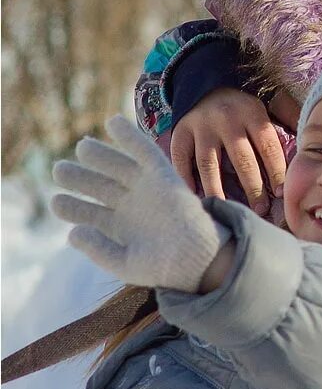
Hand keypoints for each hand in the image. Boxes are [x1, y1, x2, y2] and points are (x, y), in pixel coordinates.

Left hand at [52, 116, 230, 292]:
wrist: (197, 256)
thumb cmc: (163, 266)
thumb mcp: (125, 264)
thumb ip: (98, 250)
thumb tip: (73, 233)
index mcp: (117, 226)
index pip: (87, 213)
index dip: (70, 206)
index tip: (57, 202)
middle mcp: (128, 204)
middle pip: (97, 184)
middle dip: (77, 177)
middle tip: (59, 170)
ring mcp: (144, 187)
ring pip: (115, 166)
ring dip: (98, 155)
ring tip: (81, 148)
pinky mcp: (162, 174)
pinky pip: (144, 151)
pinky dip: (129, 136)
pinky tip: (112, 122)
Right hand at [170, 88, 288, 214]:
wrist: (206, 81)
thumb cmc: (245, 100)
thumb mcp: (270, 101)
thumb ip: (289, 118)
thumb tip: (312, 140)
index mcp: (252, 112)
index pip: (268, 146)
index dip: (276, 171)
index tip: (282, 193)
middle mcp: (226, 119)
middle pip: (241, 159)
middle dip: (253, 188)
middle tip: (260, 210)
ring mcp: (201, 127)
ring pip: (209, 164)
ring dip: (218, 190)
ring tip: (227, 210)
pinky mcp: (180, 133)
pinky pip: (182, 159)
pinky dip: (186, 180)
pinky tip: (195, 197)